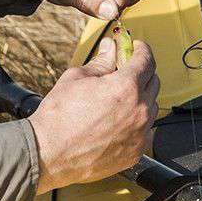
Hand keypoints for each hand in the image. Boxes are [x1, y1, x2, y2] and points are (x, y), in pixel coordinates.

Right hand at [29, 37, 158, 193]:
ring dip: (140, 98)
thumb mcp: (76, 78)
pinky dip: (136, 123)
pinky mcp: (135, 152)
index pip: (146, 60)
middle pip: (153, 82)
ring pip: (151, 108)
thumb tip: (109, 50)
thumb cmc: (58, 118)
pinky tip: (118, 122)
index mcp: (125, 87)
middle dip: (141, 72)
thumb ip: (100, 62)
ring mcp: (140, 133)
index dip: (141, 49)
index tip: (135, 48)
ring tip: (117, 99)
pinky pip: (145, 131)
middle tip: (125, 70)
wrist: (48, 153)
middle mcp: (139, 110)